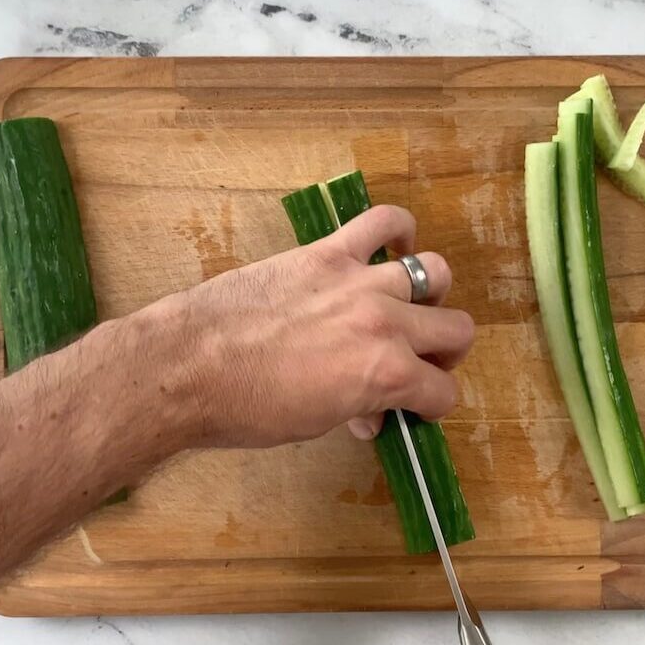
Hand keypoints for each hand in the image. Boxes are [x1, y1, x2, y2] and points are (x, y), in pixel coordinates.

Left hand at [100, 204, 474, 449]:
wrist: (189, 366)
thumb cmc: (246, 408)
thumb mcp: (314, 423)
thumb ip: (356, 407)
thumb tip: (368, 410)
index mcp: (387, 374)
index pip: (442, 391)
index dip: (431, 404)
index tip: (414, 407)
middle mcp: (386, 323)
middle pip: (455, 329)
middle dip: (442, 353)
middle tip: (417, 362)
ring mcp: (359, 281)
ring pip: (435, 272)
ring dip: (428, 295)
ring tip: (405, 306)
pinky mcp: (328, 252)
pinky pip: (383, 221)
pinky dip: (397, 230)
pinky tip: (390, 247)